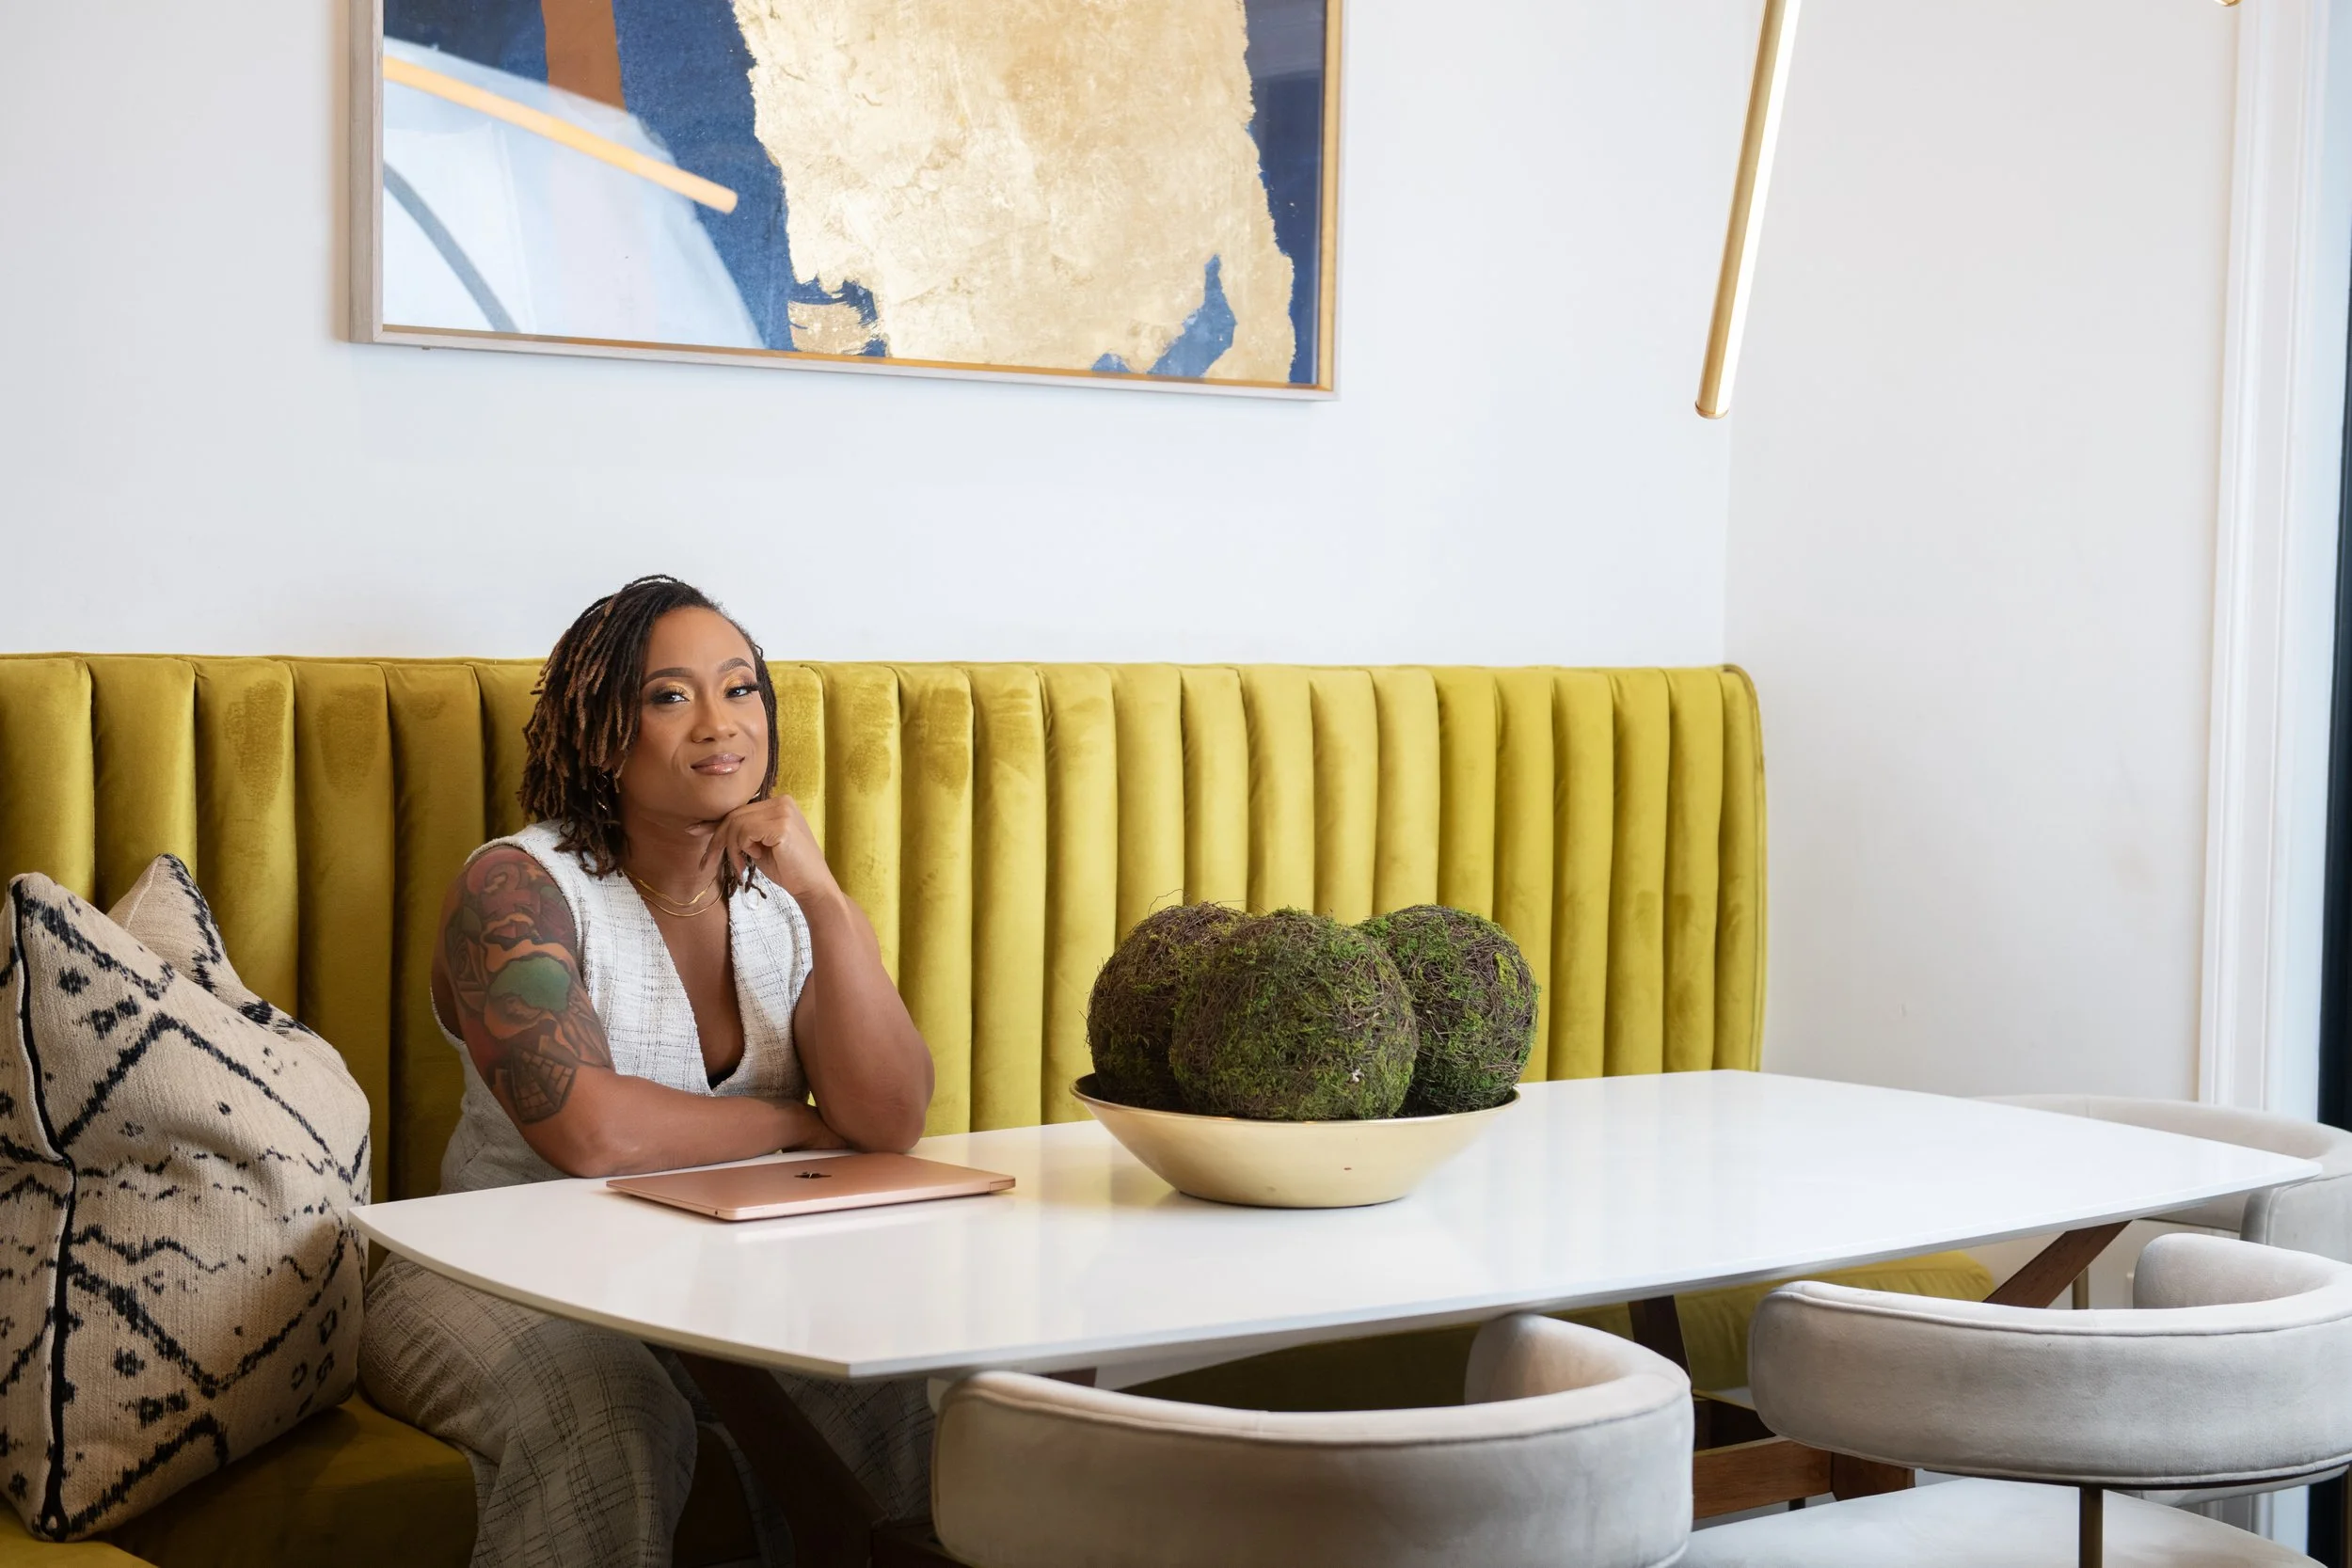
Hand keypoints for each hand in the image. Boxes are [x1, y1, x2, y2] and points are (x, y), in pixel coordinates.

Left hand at [699, 794, 838, 902]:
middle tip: (709, 863)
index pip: (738, 810)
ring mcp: (783, 811)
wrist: (813, 887)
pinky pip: (744, 832)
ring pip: (735, 824)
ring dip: (730, 849)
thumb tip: (698, 826)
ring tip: (740, 867)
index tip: (693, 832)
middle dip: (717, 840)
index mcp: (779, 802)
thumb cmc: (787, 869)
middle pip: (733, 815)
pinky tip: (751, 863)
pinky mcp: (782, 825)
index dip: (715, 824)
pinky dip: (740, 850)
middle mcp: (782, 801)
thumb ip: (737, 833)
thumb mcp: (756, 846)